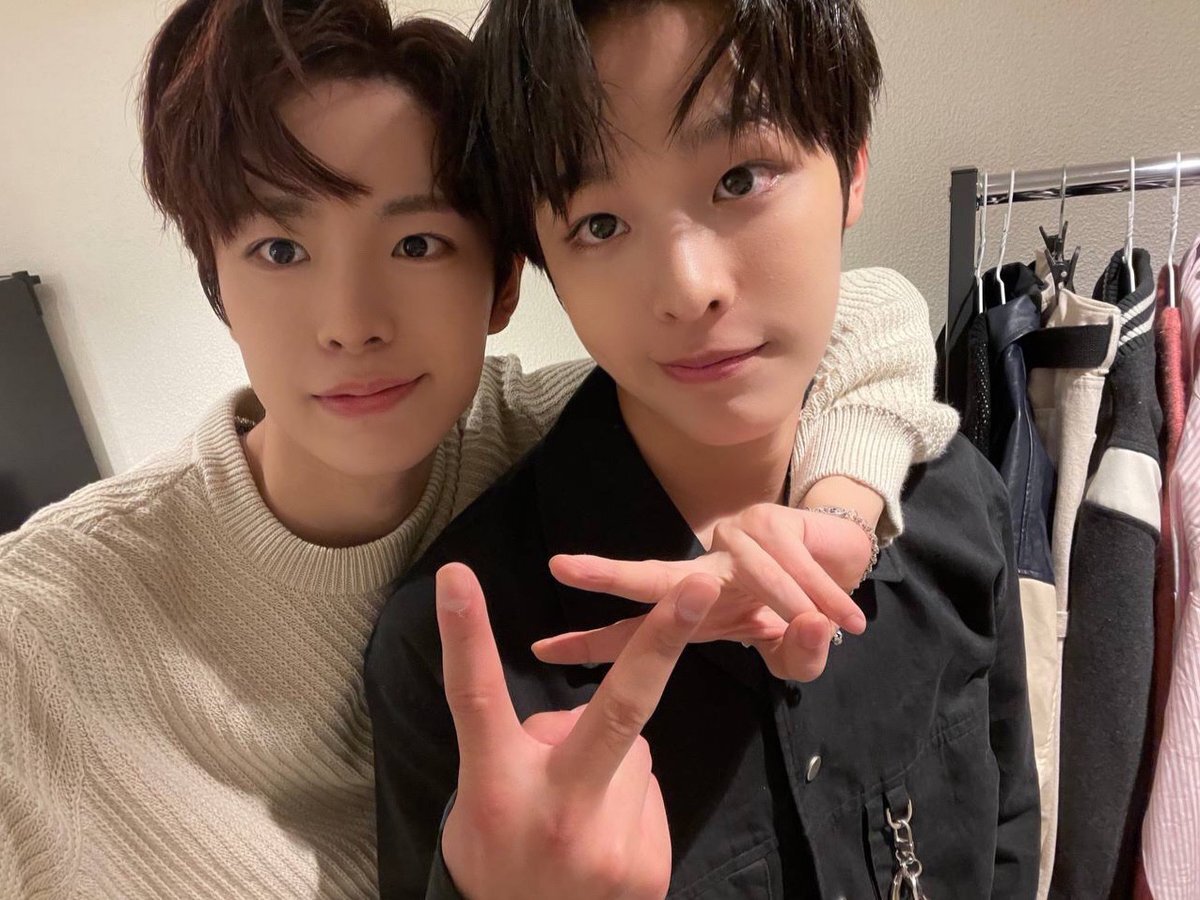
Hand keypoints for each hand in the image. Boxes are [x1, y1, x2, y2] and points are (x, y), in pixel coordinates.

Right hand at [436, 562, 720, 899]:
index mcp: (497, 786)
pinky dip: (626, 800)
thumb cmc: (496, 853)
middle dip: (664, 641)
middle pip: (616, 710)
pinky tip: (599, 841)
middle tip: (700, 585)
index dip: (466, 635)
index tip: (457, 575)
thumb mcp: (481, 798)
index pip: (476, 698)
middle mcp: (558, 811)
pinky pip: (647, 792)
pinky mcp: (649, 867)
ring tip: (576, 817)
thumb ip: (521, 744)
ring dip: (611, 763)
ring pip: (633, 752)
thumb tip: (578, 716)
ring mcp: (612, 845)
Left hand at [532, 504, 871, 681]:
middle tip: (561, 568)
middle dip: (610, 575)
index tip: (540, 649)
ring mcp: (732, 540)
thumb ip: (797, 656)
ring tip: (825, 622)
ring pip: (755, 579)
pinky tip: (840, 613)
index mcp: (695, 613)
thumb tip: (809, 626)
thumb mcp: (796, 652)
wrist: (840, 559)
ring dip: (793, 604)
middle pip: (653, 576)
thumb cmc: (803, 607)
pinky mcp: (769, 520)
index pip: (635, 631)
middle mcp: (702, 573)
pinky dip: (817, 594)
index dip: (591, 644)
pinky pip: (790, 567)